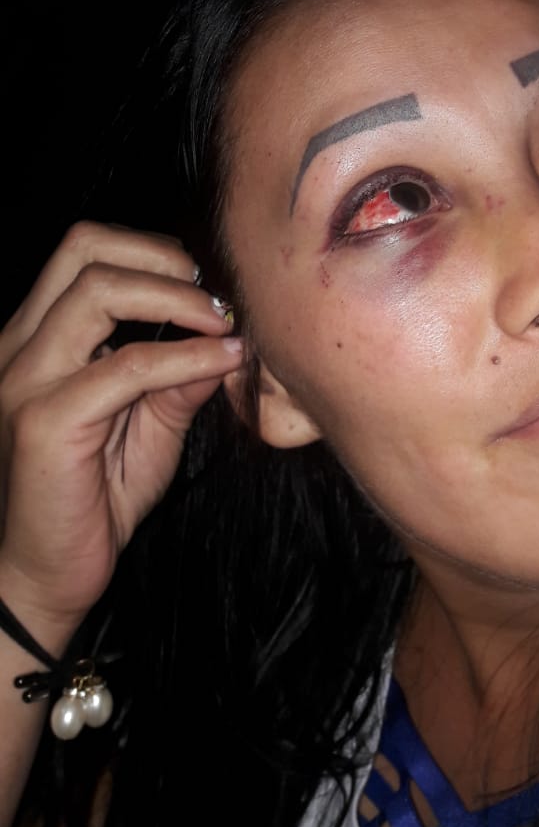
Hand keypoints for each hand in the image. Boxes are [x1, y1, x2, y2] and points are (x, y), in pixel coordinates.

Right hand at [0, 222, 242, 636]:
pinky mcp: (45, 421)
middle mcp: (20, 347)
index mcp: (36, 338)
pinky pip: (128, 366)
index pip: (82, 250)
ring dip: (175, 297)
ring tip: (221, 323)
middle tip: (212, 294)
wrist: (46, 578)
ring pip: (97, 290)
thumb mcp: (149, 424)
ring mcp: (26, 380)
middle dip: (160, 255)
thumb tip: (229, 333)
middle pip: (82, 248)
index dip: (150, 250)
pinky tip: (223, 363)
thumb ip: (179, 377)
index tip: (203, 283)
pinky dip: (186, 356)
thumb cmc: (93, 501)